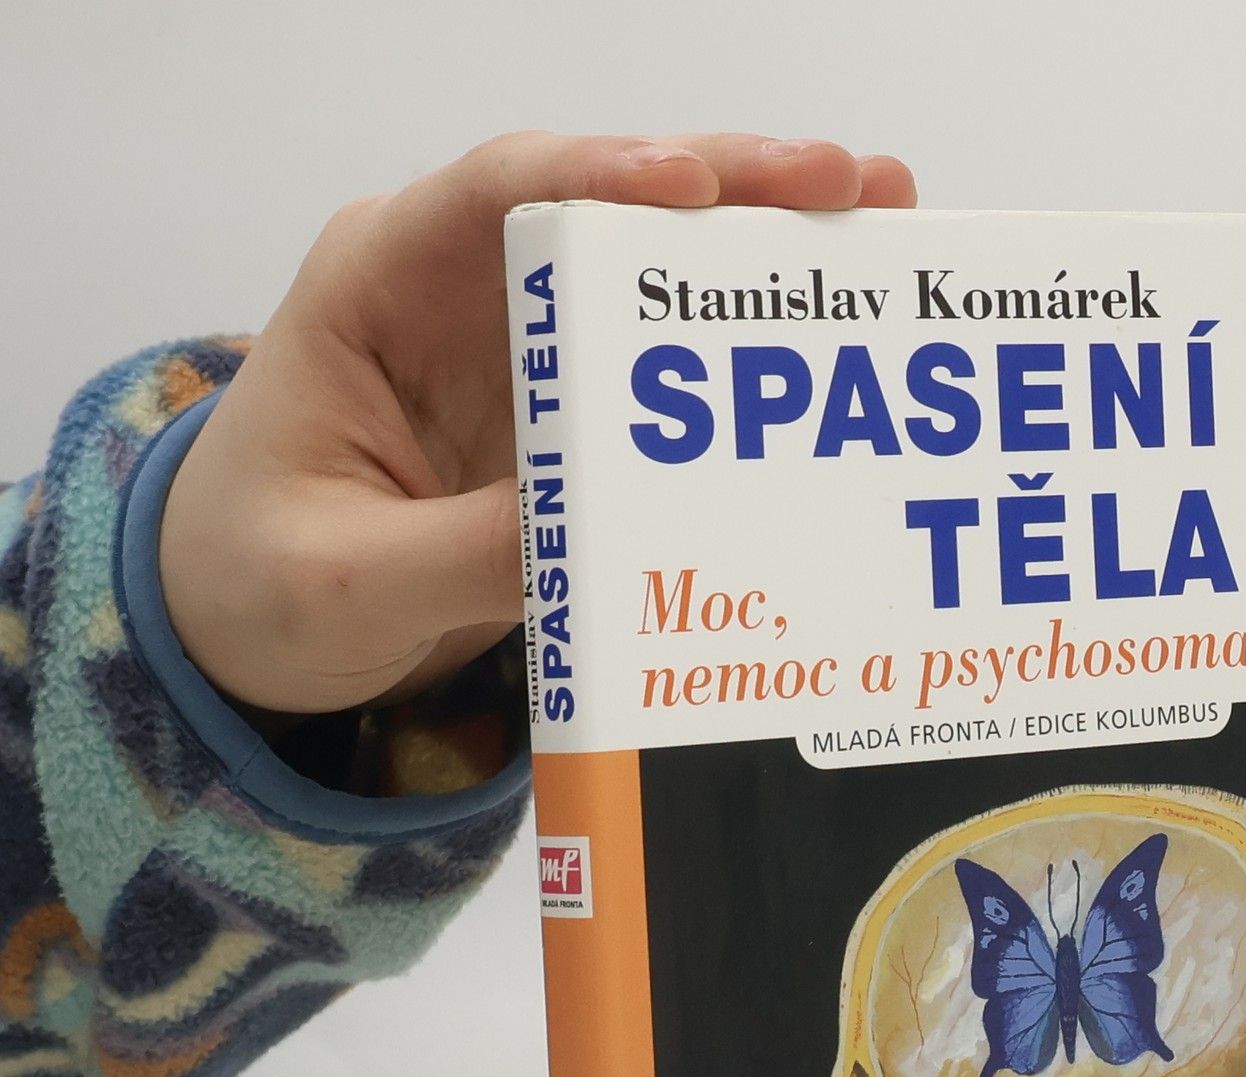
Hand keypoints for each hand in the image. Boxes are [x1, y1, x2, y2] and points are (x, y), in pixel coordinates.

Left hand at [157, 132, 915, 715]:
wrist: (254, 627)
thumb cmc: (258, 580)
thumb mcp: (348, 580)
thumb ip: (464, 555)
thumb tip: (604, 532)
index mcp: (379, 285)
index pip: (494, 195)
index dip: (601, 175)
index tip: (692, 187)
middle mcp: (465, 291)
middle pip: (606, 208)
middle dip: (734, 188)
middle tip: (854, 186)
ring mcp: (529, 350)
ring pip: (658, 277)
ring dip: (767, 254)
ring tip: (885, 233)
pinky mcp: (574, 418)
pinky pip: (672, 377)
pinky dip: (753, 361)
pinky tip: (837, 353)